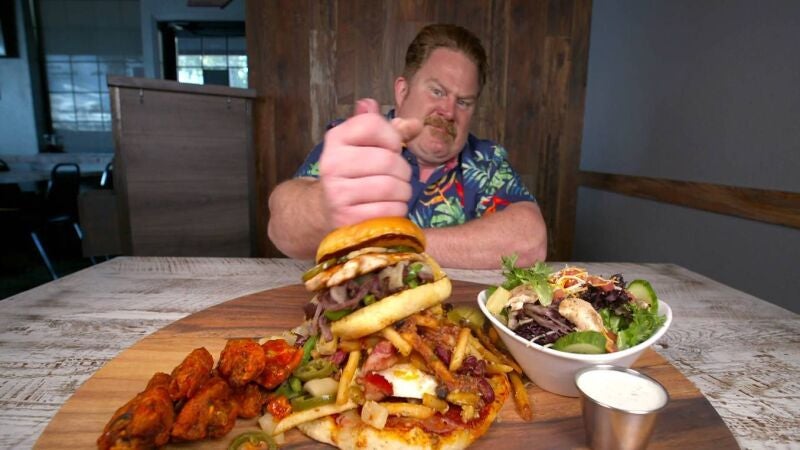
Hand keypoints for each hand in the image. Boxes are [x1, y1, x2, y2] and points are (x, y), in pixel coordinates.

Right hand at [319, 98, 421, 226]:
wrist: (328, 208)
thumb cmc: (355, 171)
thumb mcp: (367, 145)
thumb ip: (390, 131)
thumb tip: (415, 124)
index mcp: (336, 138)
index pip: (372, 125)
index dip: (392, 137)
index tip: (392, 148)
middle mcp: (332, 163)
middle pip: (387, 159)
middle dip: (403, 170)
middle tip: (399, 177)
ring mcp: (337, 192)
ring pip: (390, 187)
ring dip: (403, 192)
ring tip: (397, 193)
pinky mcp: (347, 217)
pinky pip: (388, 211)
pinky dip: (398, 210)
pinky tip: (390, 207)